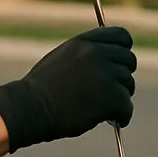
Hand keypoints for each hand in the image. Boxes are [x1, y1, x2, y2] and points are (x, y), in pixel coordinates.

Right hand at [0, 27, 135, 151]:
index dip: (124, 49)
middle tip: (112, 93)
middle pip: (129, 60)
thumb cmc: (40, 91)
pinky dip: (123, 116)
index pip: (120, 36)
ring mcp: (104, 74)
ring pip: (128, 85)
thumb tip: (110, 61)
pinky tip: (114, 121)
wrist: (28, 109)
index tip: (122, 63)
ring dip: (120, 98)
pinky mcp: (110, 97)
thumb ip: (84, 55)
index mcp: (83, 43)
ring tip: (105, 110)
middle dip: (122, 77)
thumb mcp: (61, 60)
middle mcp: (95, 54)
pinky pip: (127, 107)